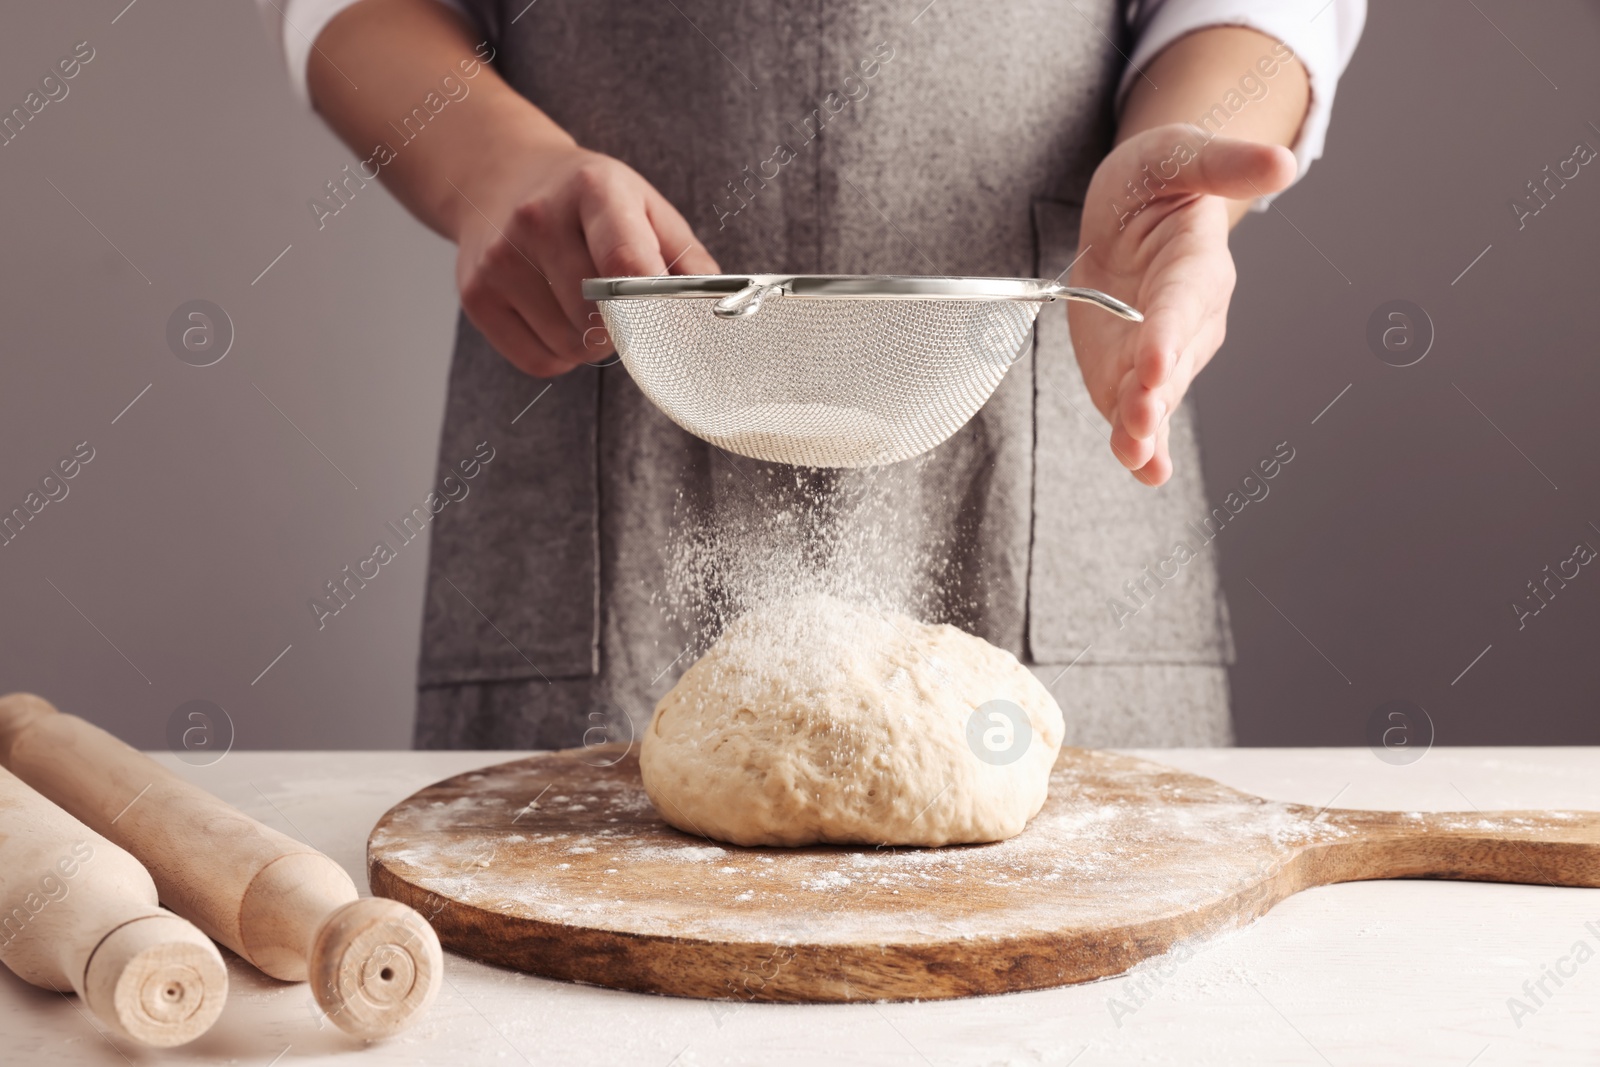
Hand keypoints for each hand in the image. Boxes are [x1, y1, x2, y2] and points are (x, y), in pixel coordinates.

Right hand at [452, 143, 718, 376]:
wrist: (500, 177)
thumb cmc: (588, 201)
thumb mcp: (645, 206)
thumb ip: (687, 261)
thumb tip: (710, 317)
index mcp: (594, 189)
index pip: (627, 263)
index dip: (652, 307)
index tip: (667, 324)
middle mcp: (538, 219)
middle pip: (602, 320)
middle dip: (625, 328)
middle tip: (623, 305)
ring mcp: (500, 258)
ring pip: (573, 347)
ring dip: (592, 343)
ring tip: (584, 304)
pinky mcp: (476, 294)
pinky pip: (539, 362)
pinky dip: (560, 355)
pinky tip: (556, 317)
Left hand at [1068, 125, 1296, 484]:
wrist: (1131, 212)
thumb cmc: (1157, 179)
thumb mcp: (1179, 154)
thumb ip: (1222, 162)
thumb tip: (1281, 161)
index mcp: (1197, 266)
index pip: (1185, 302)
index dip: (1171, 332)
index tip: (1156, 362)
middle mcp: (1189, 320)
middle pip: (1173, 360)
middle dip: (1155, 392)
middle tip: (1139, 417)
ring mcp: (1161, 352)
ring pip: (1156, 396)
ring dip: (1144, 427)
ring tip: (1133, 452)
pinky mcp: (1132, 374)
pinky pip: (1139, 414)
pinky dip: (1139, 445)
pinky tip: (1140, 468)